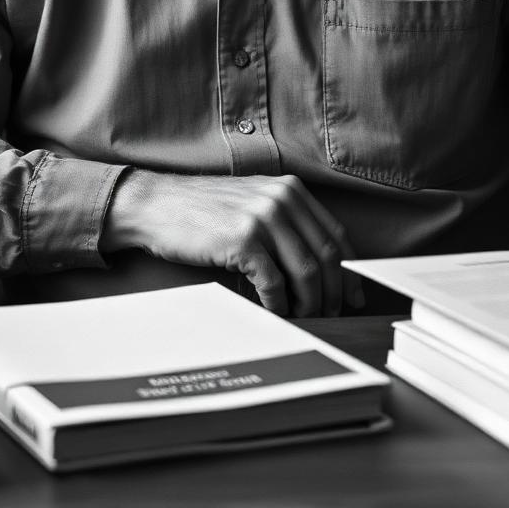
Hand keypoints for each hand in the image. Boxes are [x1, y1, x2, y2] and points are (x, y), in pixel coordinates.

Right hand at [99, 170, 364, 316]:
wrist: (156, 204)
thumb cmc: (202, 210)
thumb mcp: (251, 203)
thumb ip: (284, 224)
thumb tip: (317, 270)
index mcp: (289, 189)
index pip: (334, 234)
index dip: (347, 270)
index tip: (352, 295)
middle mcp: (281, 199)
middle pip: (326, 256)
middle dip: (333, 292)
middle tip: (330, 315)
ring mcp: (263, 218)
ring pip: (305, 273)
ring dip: (309, 303)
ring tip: (303, 319)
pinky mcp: (243, 240)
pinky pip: (274, 284)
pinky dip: (279, 305)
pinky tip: (275, 313)